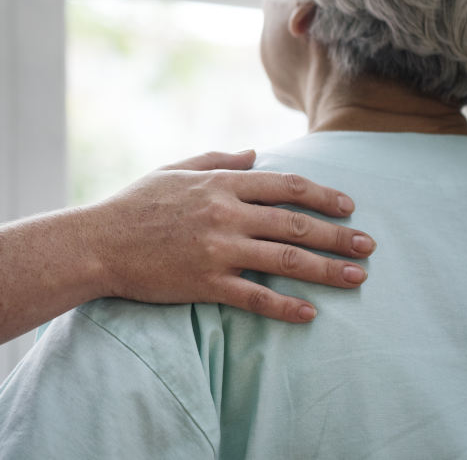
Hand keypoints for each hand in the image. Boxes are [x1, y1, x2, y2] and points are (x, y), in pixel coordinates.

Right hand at [84, 149, 373, 322]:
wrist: (97, 243)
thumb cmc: (133, 204)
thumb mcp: (175, 170)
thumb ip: (217, 159)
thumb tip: (255, 153)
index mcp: (221, 183)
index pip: (286, 186)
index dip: (323, 195)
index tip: (348, 206)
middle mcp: (226, 213)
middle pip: (296, 223)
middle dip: (338, 235)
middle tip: (369, 245)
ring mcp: (217, 249)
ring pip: (285, 259)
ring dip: (327, 270)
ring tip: (357, 277)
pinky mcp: (206, 282)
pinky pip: (255, 296)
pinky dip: (285, 306)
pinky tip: (310, 314)